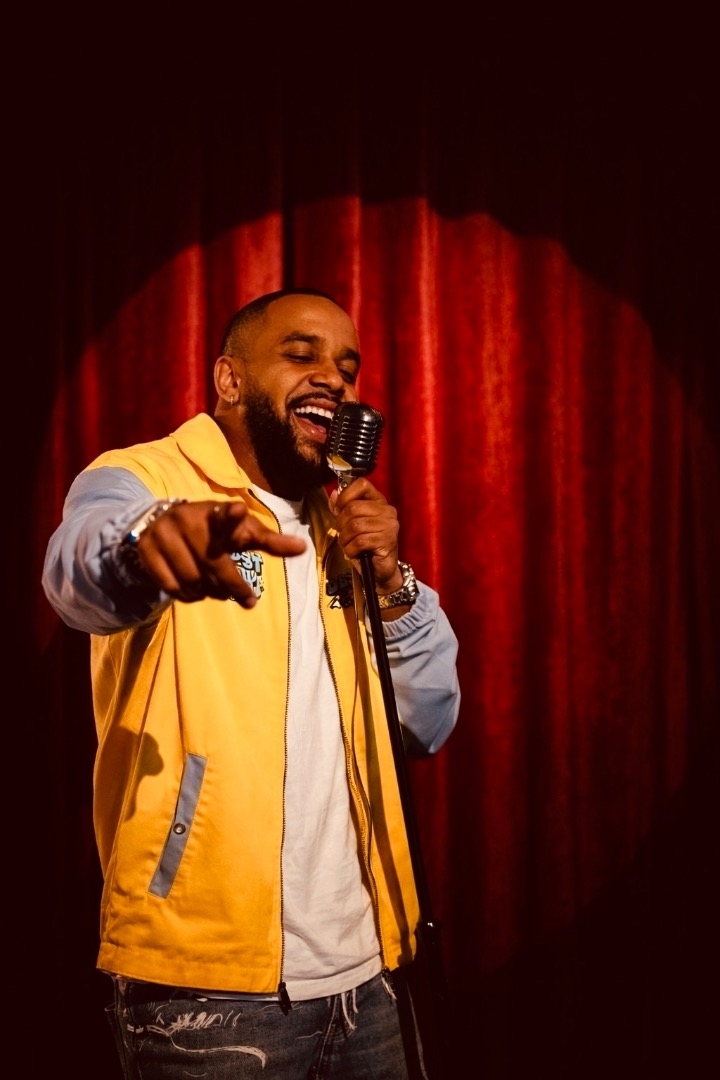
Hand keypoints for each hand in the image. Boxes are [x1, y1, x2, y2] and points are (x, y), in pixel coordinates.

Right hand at [130, 500, 304, 606]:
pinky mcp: (146, 551)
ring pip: (193, 580)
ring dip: (209, 593)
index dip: (232, 516)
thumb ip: (269, 540)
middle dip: (234, 587)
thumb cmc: (213, 529)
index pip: (224, 515)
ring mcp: (164, 535)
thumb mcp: (240, 531)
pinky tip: (194, 592)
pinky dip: (187, 596)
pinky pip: (171, 587)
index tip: (239, 510)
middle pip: (214, 564)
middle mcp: (188, 520)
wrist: (160, 523)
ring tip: (216, 591)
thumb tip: (304, 548)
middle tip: (249, 600)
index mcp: (215, 514)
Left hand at [329, 478, 403, 594]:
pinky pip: (360, 541)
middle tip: (343, 534)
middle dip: (341, 523)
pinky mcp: (387, 541)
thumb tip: (333, 494)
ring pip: (355, 525)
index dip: (345, 495)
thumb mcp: (350, 524)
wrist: (379, 570)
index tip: (339, 508)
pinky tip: (353, 553)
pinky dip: (350, 549)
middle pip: (353, 507)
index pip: (362, 484)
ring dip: (345, 539)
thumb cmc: (365, 546)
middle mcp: (387, 511)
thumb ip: (342, 508)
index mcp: (379, 501)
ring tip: (348, 545)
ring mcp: (389, 525)